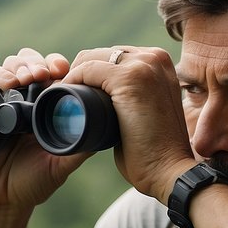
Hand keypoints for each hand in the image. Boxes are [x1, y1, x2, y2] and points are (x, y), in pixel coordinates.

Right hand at [0, 48, 92, 211]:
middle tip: (49, 72)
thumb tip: (105, 130)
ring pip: (13, 66)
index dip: (61, 67)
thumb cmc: (32, 184)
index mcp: (47, 109)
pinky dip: (0, 75)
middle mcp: (26, 101)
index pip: (55, 75)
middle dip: (41, 62)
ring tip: (31, 77)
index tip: (67, 70)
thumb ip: (80, 148)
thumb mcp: (62, 166)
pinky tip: (10, 84)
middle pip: (34, 63)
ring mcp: (5, 102)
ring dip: (23, 65)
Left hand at [64, 46, 196, 203]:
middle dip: (78, 74)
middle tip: (61, 99)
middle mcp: (154, 57)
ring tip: (58, 101)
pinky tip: (62, 98)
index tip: (72, 96)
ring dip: (71, 77)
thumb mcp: (147, 113)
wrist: (169, 172)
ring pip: (91, 59)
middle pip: (101, 55)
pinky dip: (71, 82)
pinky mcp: (131, 77)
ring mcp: (144, 65)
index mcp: (160, 63)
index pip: (114, 58)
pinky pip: (88, 69)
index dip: (89, 75)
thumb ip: (132, 100)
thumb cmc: (154, 152)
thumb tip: (103, 101)